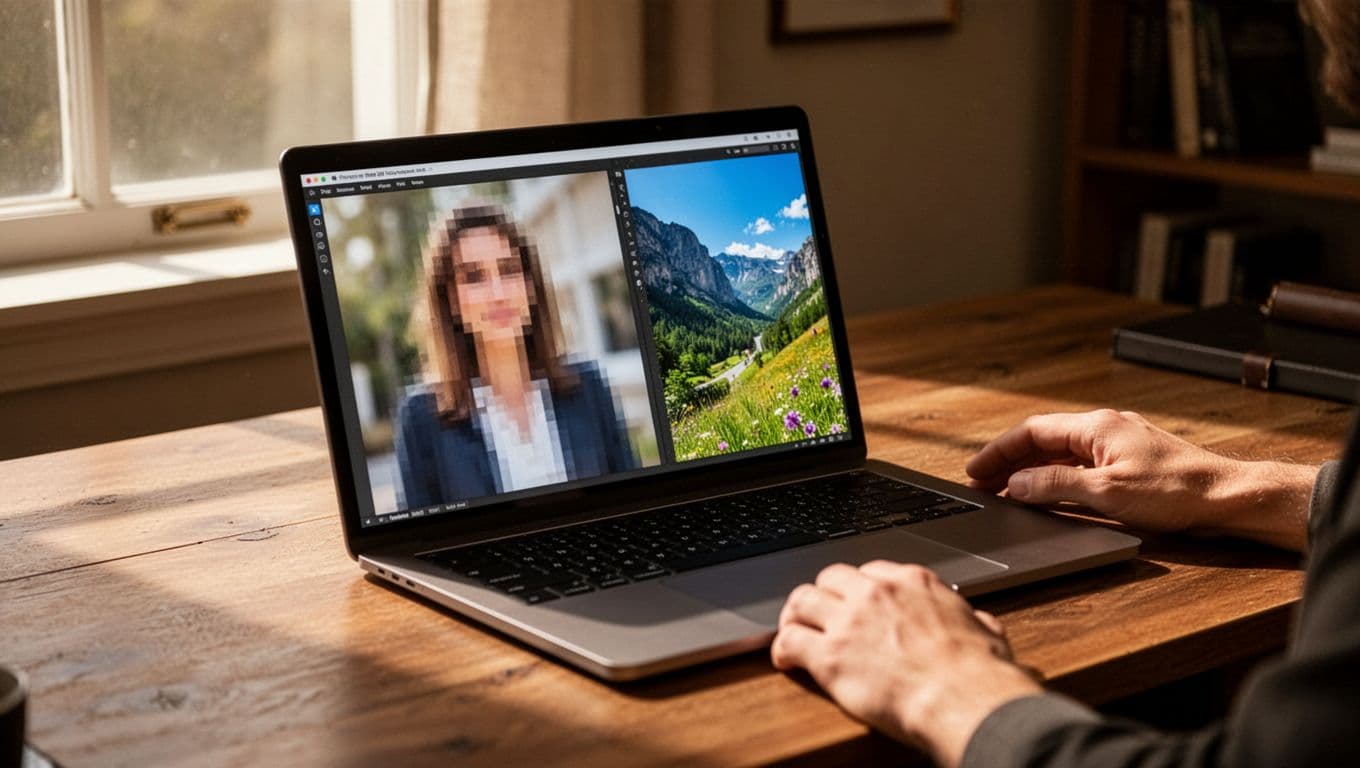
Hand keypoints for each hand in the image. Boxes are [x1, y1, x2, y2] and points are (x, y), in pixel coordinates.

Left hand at [772, 561, 1040, 767]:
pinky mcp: (830, 656)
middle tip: (821, 614)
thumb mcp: (985, 631)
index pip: (871, 571)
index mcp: (913, 582)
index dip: (859, 589)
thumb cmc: (979, 673)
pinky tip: (786, 659)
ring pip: (802, 600)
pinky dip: (783, 648)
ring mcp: (849, 621)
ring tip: (794, 628)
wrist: (964, 700)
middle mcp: (876, 593)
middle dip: (824, 595)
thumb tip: (980, 624)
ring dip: (795, 614)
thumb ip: (973, 620)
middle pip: (831, 578)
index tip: (856, 602)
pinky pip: (790, 640)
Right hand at [965, 409, 1317, 551]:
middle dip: (1008, 462)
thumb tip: (1016, 483)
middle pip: (1043, 441)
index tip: (975, 471)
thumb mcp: (1105, 492)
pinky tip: (1048, 494)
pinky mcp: (1130, 462)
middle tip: (981, 484)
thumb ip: (1054, 484)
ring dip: (1030, 471)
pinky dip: (1055, 477)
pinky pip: (1080, 464)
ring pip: (1061, 454)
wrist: (1226, 498)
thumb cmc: (1175, 490)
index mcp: (1095, 426)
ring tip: (1006, 492)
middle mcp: (1104, 428)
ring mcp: (1118, 444)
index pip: (1031, 432)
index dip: (998, 452)